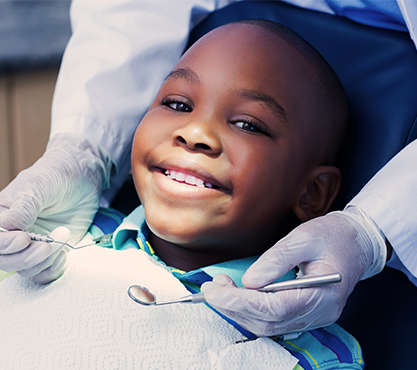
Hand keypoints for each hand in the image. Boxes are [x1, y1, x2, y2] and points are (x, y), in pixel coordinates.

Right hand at [0, 133, 110, 282]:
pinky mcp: (51, 252)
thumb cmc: (57, 175)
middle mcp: (13, 234)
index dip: (5, 245)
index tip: (24, 239)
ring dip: (45, 260)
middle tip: (47, 247)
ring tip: (62, 236)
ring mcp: (32, 245)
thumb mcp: (40, 185)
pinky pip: (44, 273)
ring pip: (26, 269)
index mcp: (2, 215)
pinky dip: (54, 268)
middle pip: (5, 260)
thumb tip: (8, 226)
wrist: (83, 177)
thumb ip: (25, 207)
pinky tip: (64, 251)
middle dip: (25, 258)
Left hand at [201, 207, 386, 335]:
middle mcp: (319, 313)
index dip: (240, 302)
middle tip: (212, 287)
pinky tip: (236, 297)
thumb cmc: (332, 236)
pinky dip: (250, 312)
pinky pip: (273, 321)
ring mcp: (313, 317)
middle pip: (268, 323)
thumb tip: (249, 281)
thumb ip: (276, 260)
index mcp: (323, 295)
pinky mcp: (305, 314)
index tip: (214, 290)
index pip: (274, 309)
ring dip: (238, 311)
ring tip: (219, 289)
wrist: (356, 242)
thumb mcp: (304, 238)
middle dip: (234, 307)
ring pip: (268, 327)